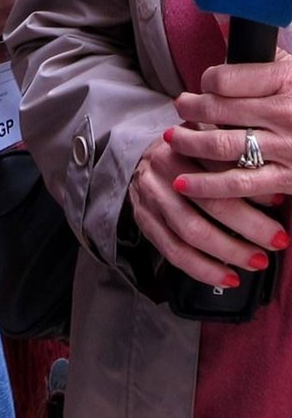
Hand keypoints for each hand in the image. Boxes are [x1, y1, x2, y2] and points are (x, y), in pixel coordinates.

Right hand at [128, 55, 291, 283]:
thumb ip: (234, 154)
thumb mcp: (206, 138)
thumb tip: (276, 189)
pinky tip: (229, 278)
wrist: (141, 159)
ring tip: (258, 261)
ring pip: (191, 231)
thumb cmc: (187, 152)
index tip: (279, 202)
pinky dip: (203, 269)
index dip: (252, 188)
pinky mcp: (144, 221)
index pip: (220, 167)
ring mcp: (151, 197)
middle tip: (278, 240)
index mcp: (181, 144)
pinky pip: (173, 252)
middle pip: (209, 202)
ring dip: (228, 251)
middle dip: (249, 226)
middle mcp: (162, 169)